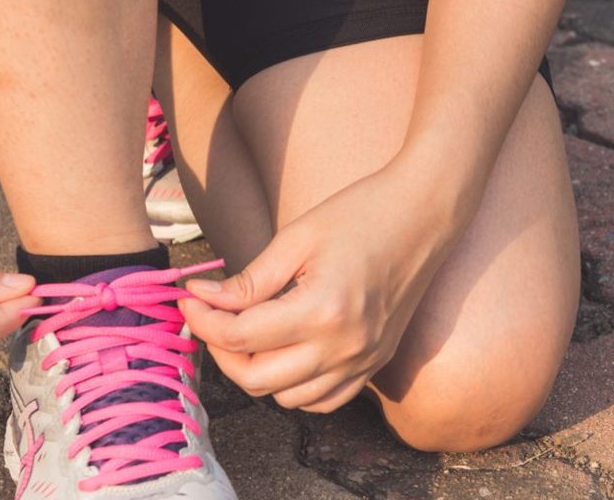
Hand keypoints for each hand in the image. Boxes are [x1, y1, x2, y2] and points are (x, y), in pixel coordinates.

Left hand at [179, 155, 474, 412]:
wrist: (425, 214)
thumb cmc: (360, 214)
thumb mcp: (295, 240)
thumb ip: (248, 280)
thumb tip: (202, 298)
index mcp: (322, 311)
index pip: (240, 337)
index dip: (203, 320)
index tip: (188, 298)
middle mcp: (344, 348)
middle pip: (257, 379)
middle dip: (221, 351)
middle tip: (209, 317)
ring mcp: (363, 362)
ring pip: (287, 399)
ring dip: (255, 371)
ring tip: (244, 332)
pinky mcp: (374, 365)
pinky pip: (322, 401)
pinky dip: (293, 387)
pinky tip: (281, 353)